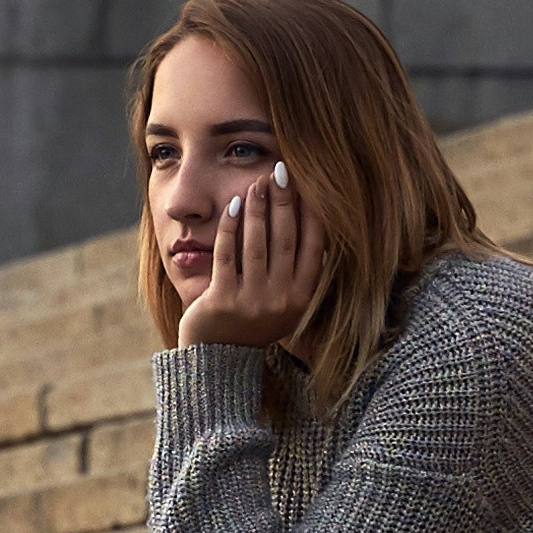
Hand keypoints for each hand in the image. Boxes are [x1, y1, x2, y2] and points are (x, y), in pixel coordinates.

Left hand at [174, 161, 323, 351]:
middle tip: (281, 172)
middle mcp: (282, 301)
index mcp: (303, 298)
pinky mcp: (222, 301)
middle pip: (286, 240)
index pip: (314, 248)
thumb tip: (314, 222)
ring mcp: (252, 302)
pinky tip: (234, 206)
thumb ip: (300, 271)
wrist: (218, 360)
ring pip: (257, 245)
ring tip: (257, 183)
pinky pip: (227, 256)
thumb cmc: (253, 321)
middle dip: (284, 202)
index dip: (312, 214)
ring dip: (258, 209)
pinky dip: (230, 227)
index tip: (308, 185)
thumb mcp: (286, 303)